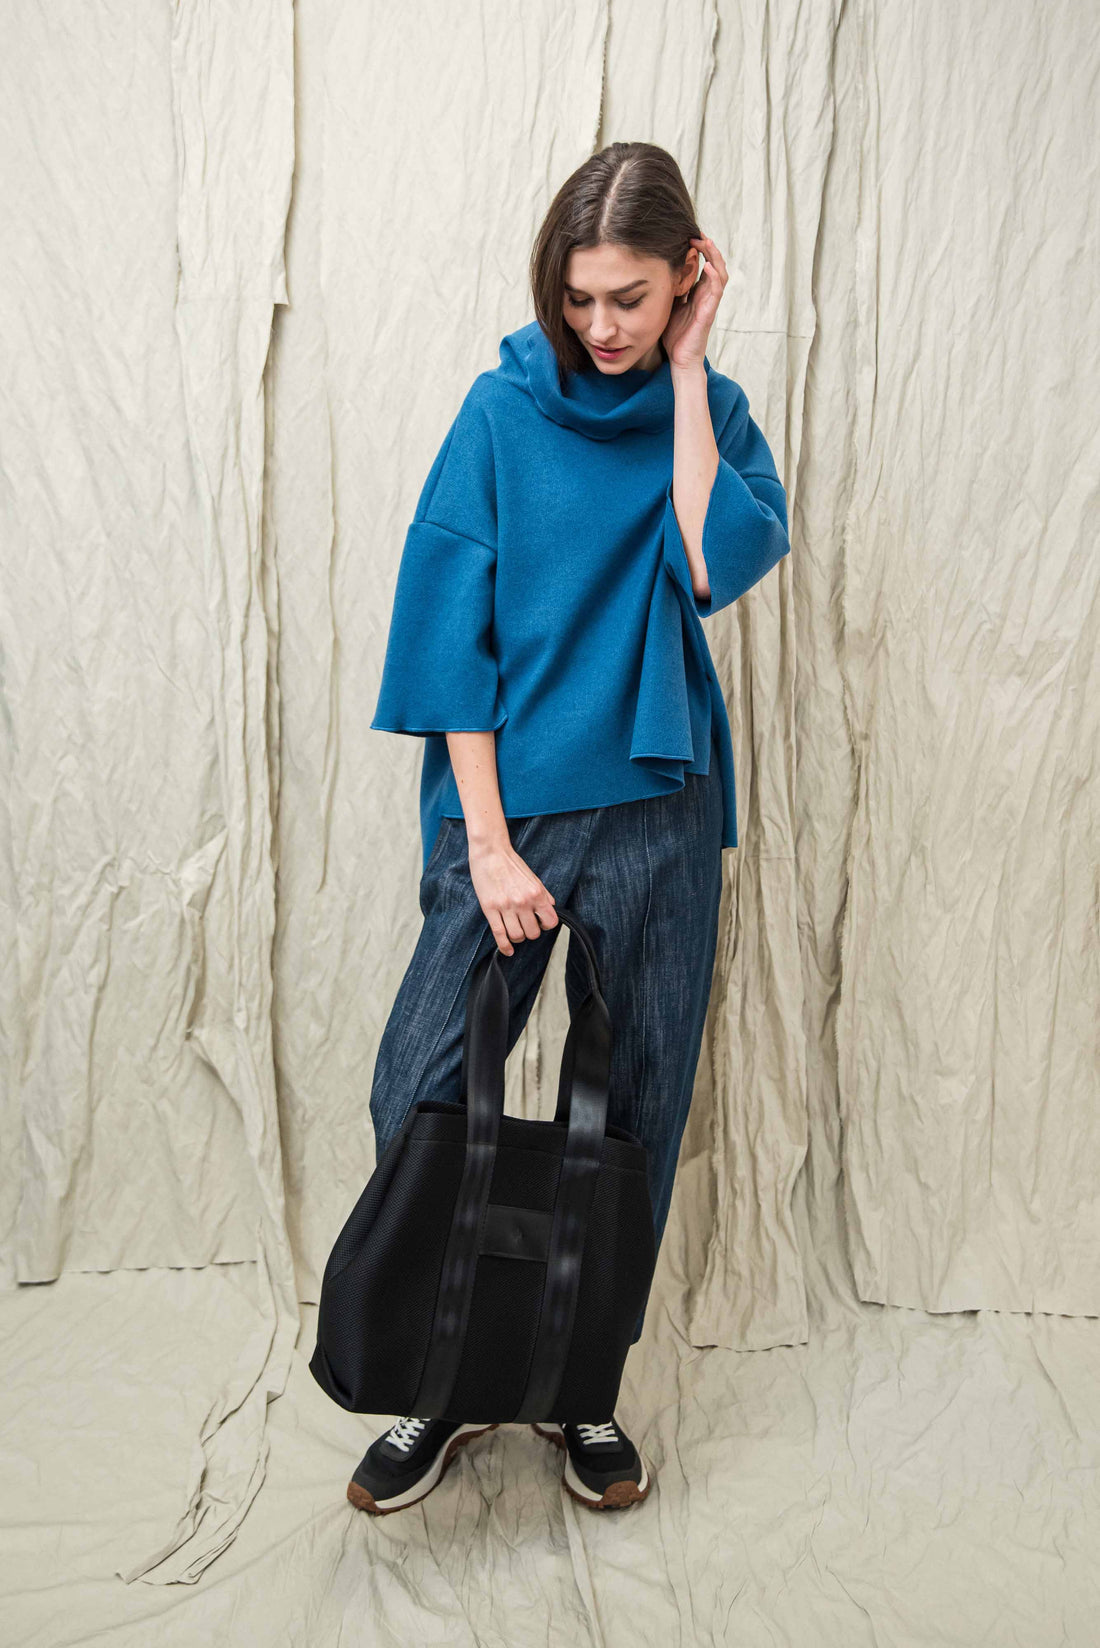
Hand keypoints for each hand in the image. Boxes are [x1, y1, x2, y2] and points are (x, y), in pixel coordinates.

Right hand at [467, 835, 558, 954]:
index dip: (546, 926)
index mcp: (536, 894)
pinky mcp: (490, 909)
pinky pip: (499, 934)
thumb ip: (544, 894)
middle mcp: (522, 902)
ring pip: (516, 936)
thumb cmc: (511, 863)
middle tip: (526, 927)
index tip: (540, 924)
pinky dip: (504, 946)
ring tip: (515, 932)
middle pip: (532, 933)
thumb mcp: (533, 877)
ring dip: (518, 938)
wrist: (490, 852)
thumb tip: (552, 908)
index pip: (550, 922)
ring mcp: (505, 906)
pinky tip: (507, 950)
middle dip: (530, 933)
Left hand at [661, 234, 727, 369]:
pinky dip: (714, 277)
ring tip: (706, 242)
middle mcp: (706, 295)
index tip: (689, 235)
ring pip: (720, 274)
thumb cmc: (675, 335)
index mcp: (698, 293)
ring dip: (715, 257)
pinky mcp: (709, 313)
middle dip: (708, 247)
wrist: (680, 359)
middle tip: (696, 233)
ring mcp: (709, 303)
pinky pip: (716, 292)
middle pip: (715, 264)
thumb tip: (655, 272)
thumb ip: (668, 290)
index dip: (699, 250)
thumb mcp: (668, 306)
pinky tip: (708, 266)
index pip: (703, 265)